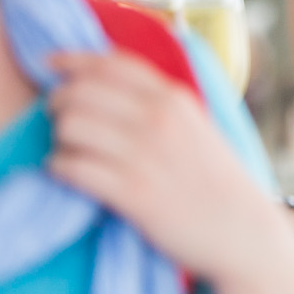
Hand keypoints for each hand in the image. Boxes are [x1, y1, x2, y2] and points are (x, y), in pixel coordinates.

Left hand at [46, 49, 291, 288]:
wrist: (242, 232)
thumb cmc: (215, 182)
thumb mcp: (196, 127)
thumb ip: (159, 104)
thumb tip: (106, 85)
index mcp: (174, 100)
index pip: (110, 63)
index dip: (73, 60)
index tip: (51, 65)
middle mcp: (158, 120)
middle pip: (80, 92)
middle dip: (58, 104)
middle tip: (58, 121)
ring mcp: (144, 156)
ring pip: (70, 126)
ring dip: (59, 138)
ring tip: (69, 151)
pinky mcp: (132, 193)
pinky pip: (71, 167)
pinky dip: (59, 168)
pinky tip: (66, 174)